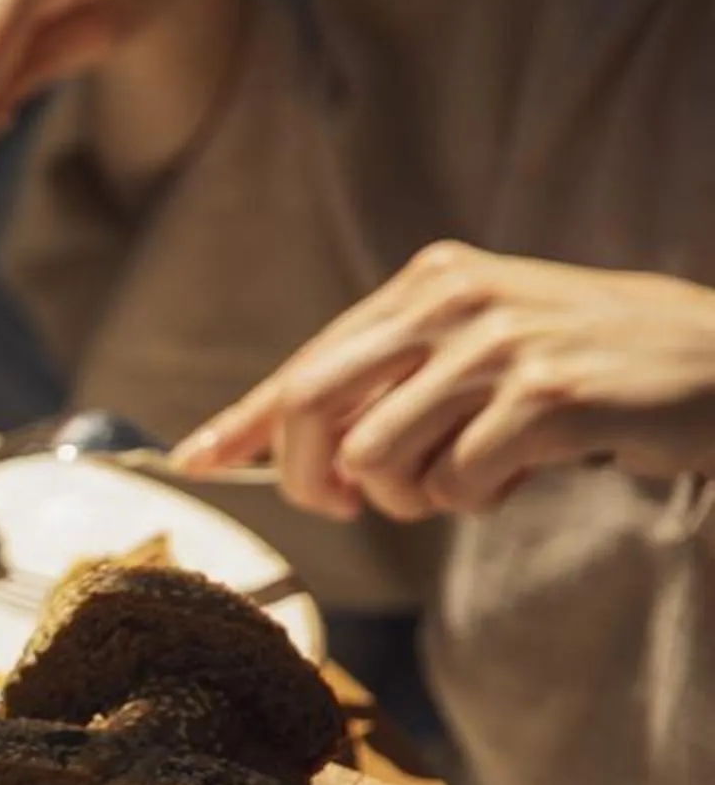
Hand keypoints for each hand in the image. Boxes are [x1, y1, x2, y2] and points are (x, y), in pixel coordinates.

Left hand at [174, 243, 714, 519]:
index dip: (244, 421)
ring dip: (411, 497)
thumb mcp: (482, 347)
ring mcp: (501, 345)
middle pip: (314, 407)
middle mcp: (456, 300)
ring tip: (470, 477)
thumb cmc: (590, 364)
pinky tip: (524, 473)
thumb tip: (280, 447)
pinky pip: (456, 484)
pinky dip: (477, 500)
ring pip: (377, 459)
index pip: (308, 362)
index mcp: (431, 281)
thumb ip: (392, 381)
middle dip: (311, 478)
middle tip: (348, 503)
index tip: (192, 459)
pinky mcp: (547, 397)